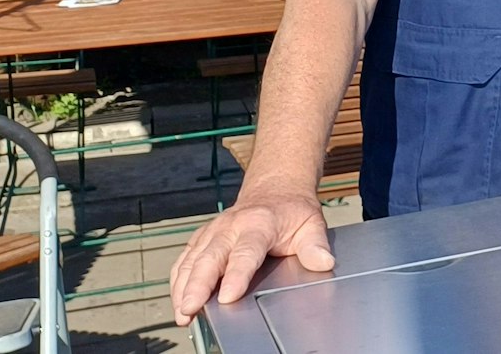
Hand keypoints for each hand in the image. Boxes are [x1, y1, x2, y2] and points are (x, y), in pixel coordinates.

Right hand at [169, 185, 333, 324]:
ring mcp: (214, 230)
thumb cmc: (292, 210)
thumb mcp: (311, 223)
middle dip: (197, 284)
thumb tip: (324, 262)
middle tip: (190, 309)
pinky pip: (185, 258)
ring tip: (182, 312)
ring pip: (192, 258)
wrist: (276, 188)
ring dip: (183, 286)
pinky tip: (177, 298)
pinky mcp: (203, 237)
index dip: (236, 275)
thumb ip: (315, 245)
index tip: (228, 296)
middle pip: (210, 257)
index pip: (245, 252)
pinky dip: (178, 278)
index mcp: (259, 223)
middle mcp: (231, 225)